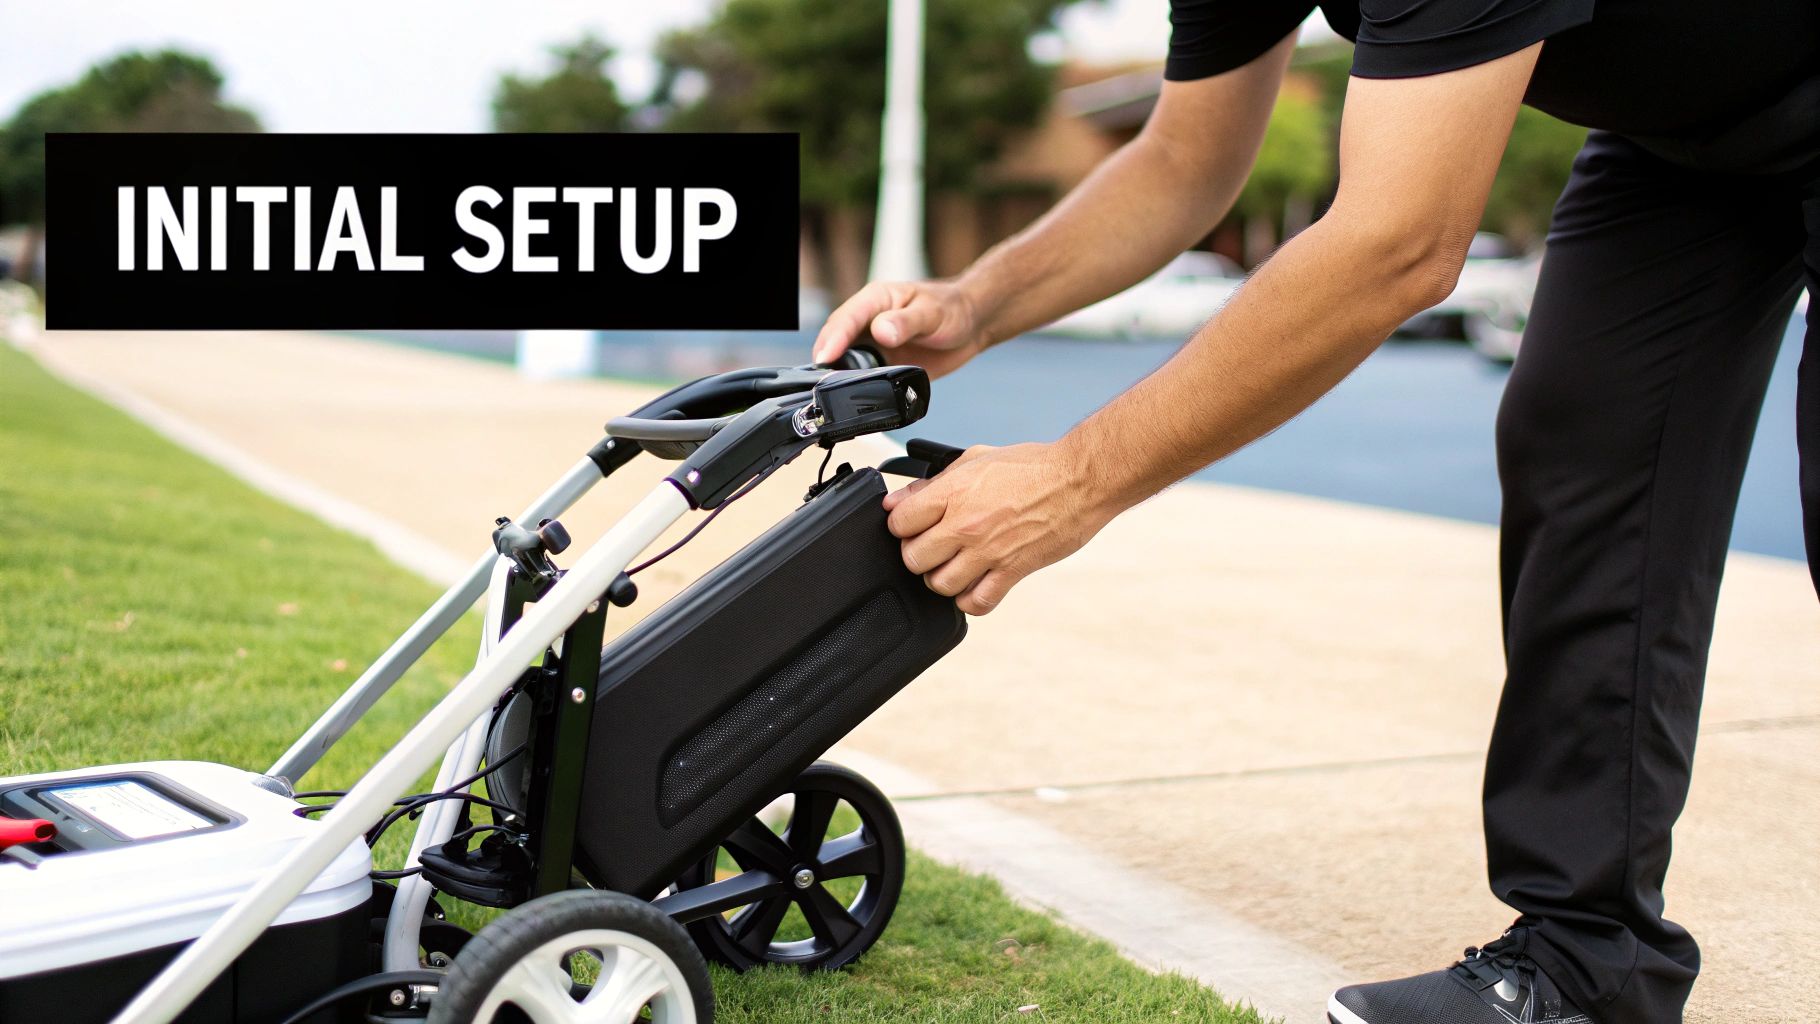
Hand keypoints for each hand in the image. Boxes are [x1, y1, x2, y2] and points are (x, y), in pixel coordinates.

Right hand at [812, 280, 985, 378]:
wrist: (971, 326)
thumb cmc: (952, 309)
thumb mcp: (931, 313)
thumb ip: (906, 322)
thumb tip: (881, 331)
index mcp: (875, 300)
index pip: (846, 318)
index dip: (833, 338)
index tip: (824, 358)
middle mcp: (868, 321)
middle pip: (837, 340)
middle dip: (825, 360)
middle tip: (819, 383)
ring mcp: (873, 344)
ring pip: (845, 360)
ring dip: (837, 376)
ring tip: (829, 394)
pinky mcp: (882, 364)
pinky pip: (863, 376)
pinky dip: (856, 387)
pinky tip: (852, 399)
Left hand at [883, 442, 1116, 615]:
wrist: (1080, 480)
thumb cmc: (1033, 466)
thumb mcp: (975, 459)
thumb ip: (933, 483)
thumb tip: (897, 499)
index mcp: (954, 493)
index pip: (899, 523)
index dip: (902, 525)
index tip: (913, 525)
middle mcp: (966, 525)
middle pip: (914, 559)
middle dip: (918, 554)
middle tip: (933, 547)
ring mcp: (989, 552)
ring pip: (940, 585)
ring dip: (942, 579)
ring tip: (954, 566)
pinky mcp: (1012, 572)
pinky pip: (976, 603)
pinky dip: (970, 601)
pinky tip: (974, 585)